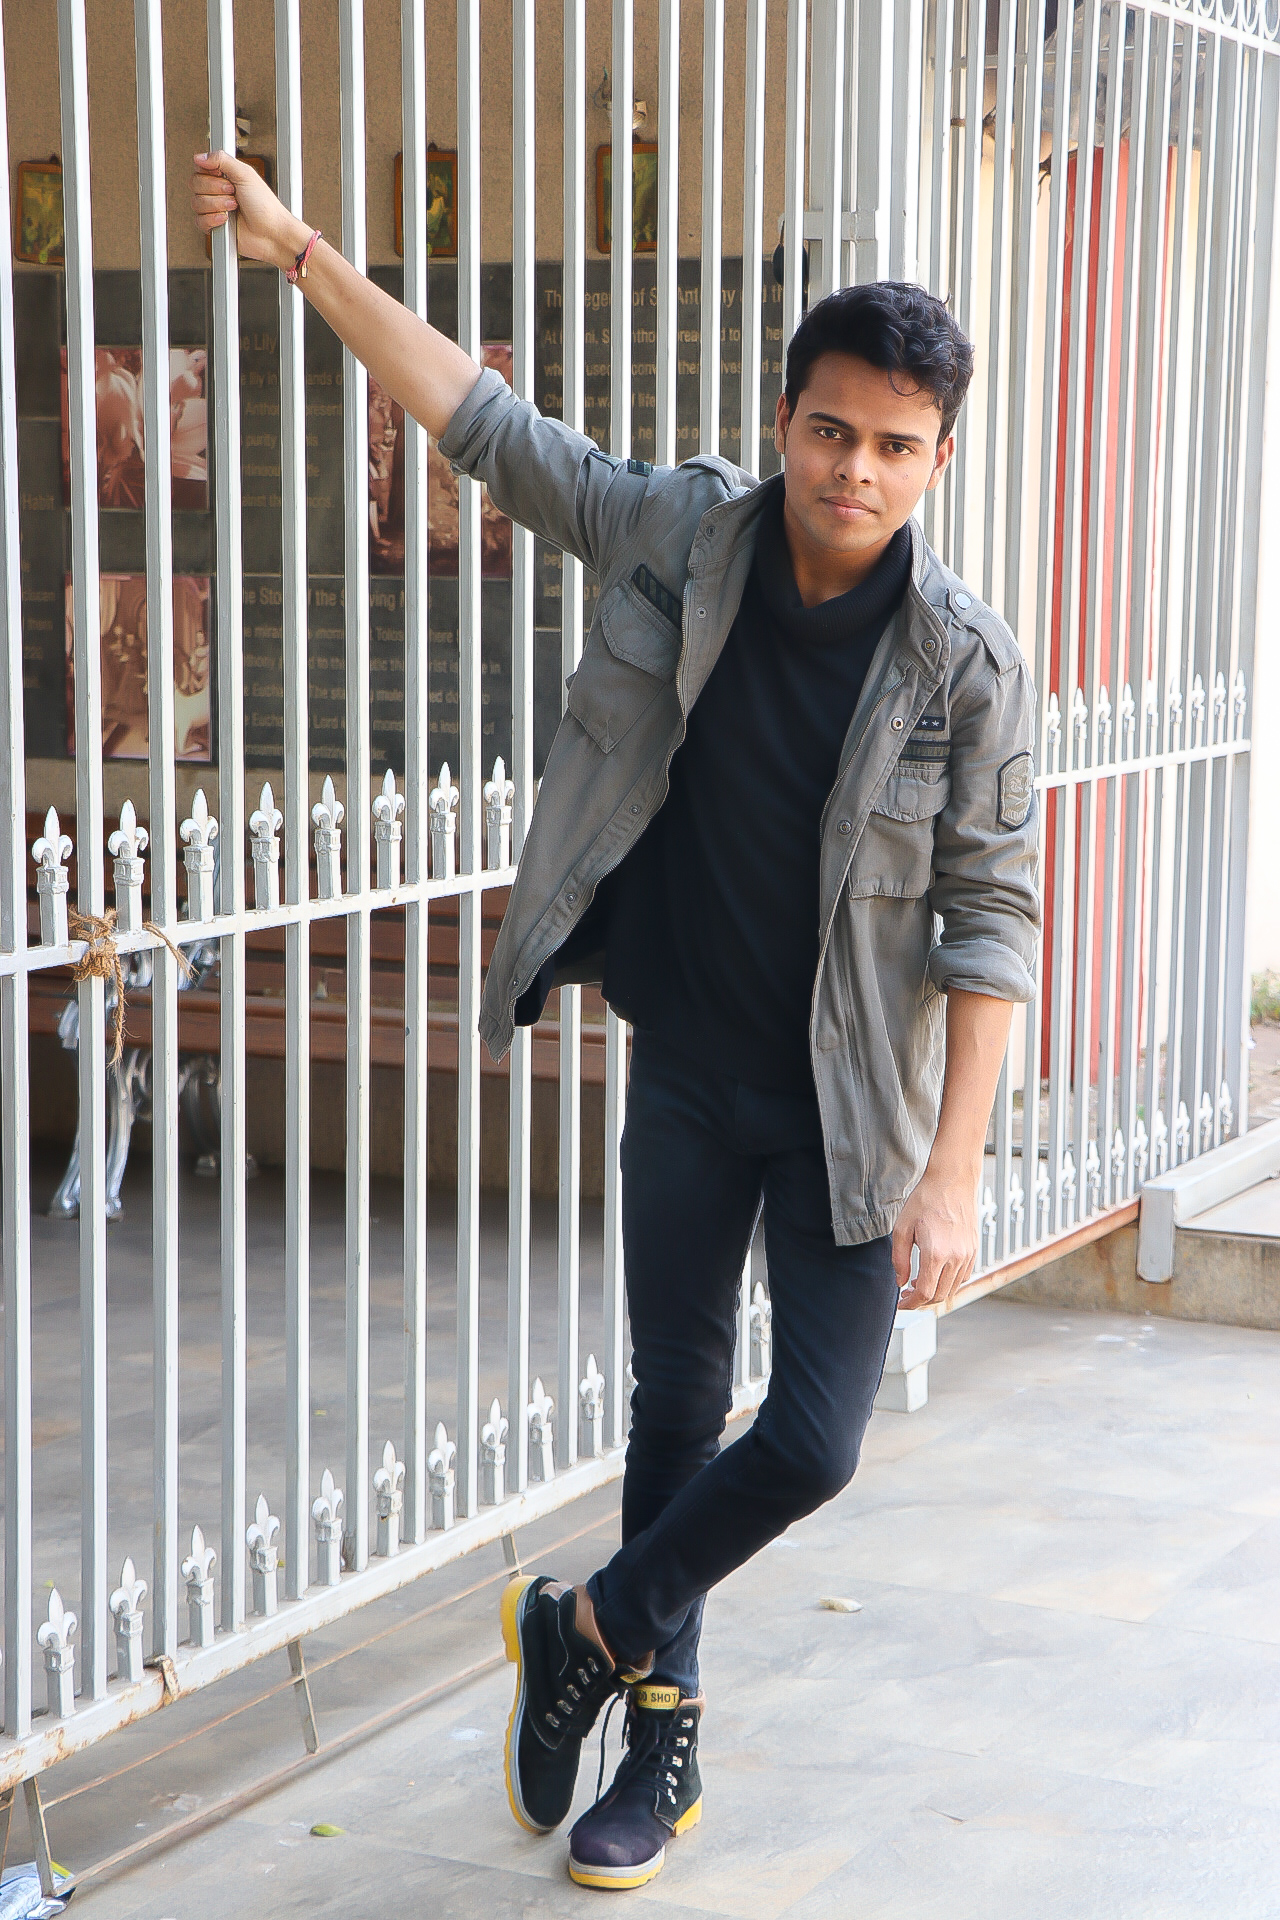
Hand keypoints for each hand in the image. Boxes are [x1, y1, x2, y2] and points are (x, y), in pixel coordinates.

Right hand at [190, 151, 307, 270]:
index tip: (223, 176)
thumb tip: (200, 156)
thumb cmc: (265, 206)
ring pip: (196, 202)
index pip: (199, 167)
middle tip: (233, 193)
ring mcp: (214, 209)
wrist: (271, 234)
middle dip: (215, 189)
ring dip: (217, 205)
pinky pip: (199, 221)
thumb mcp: (245, 174)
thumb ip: (222, 160)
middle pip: (195, 183)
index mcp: (224, 176)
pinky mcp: (214, 227)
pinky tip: (226, 220)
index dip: (208, 171)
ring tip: (234, 208)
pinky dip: (212, 220)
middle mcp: (217, 192)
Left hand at [891, 1164, 977, 1309]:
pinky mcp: (974, 1250)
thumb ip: (900, 1260)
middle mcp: (956, 1258)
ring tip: (918, 1283)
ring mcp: (968, 1255)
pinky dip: (949, 1282)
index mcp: (936, 1254)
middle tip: (906, 1294)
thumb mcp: (902, 1228)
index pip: (925, 1293)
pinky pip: (963, 1277)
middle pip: (939, 1295)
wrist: (952, 1181)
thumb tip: (901, 1282)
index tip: (901, 1303)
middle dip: (921, 1301)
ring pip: (952, 1289)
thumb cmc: (925, 1201)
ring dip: (935, 1292)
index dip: (911, 1304)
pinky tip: (936, 1272)